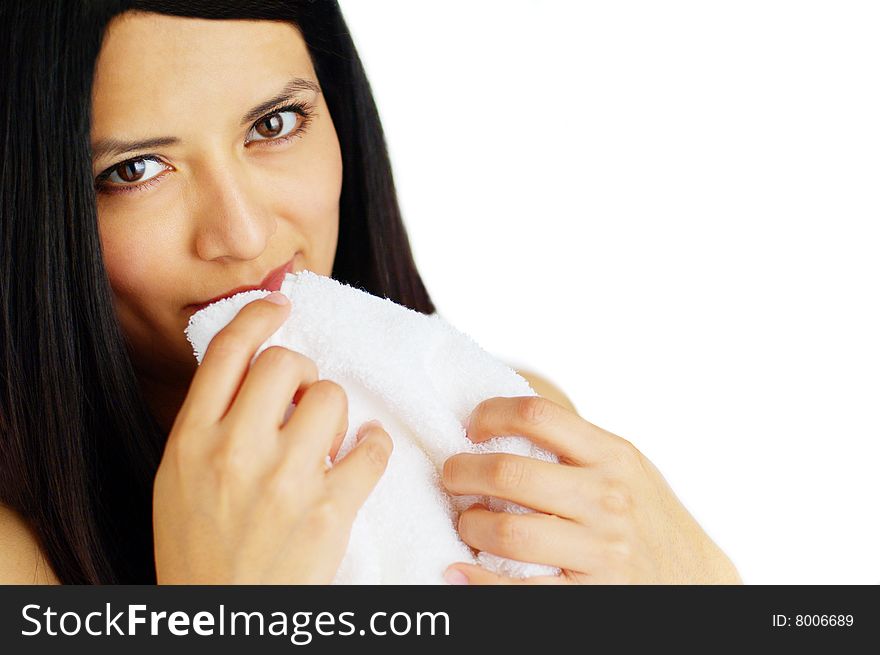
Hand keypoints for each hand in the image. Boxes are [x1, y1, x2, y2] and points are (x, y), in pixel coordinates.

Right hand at [153, 292, 392, 583]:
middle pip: (287, 363)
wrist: (224, 621)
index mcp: (191, 440)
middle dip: (302, 373)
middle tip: (302, 399)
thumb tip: (251, 367)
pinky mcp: (329, 510)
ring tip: (327, 442)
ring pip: (332, 398)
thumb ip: (208, 423)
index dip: (258, 315)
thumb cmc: (198, 551)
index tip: (279, 305)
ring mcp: (284, 480)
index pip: (229, 351)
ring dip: (336, 415)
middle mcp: (234, 451)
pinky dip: (373, 447)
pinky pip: (371, 447)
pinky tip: (361, 457)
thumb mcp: (176, 480)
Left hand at [441, 396, 740, 583]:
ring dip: (470, 526)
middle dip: (462, 473)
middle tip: (451, 478)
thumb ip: (577, 446)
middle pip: (509, 473)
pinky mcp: (591, 595)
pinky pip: (518, 589)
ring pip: (507, 532)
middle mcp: (608, 498)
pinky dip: (477, 582)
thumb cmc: (649, 517)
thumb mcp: (626, 468)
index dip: (491, 415)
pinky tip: (459, 571)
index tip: (471, 428)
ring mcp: (601, 550)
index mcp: (613, 456)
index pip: (537, 415)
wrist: (697, 579)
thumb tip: (501, 422)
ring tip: (467, 524)